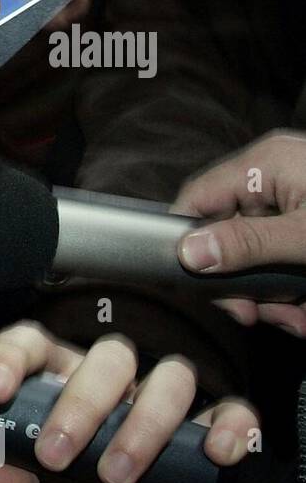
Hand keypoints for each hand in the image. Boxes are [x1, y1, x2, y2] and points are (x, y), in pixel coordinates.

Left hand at [0, 322, 258, 482]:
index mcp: (55, 379)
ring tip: (115, 476)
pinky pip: (232, 410)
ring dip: (144, 422)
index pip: (33, 344)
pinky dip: (228, 425)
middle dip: (81, 404)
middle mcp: (111, 380)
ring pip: (171, 376)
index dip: (11, 359)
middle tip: (55, 456)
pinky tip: (212, 451)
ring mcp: (162, 400)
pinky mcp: (207, 431)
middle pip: (107, 357)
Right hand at [173, 131, 305, 336]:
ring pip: (255, 251)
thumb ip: (248, 243)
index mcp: (264, 164)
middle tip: (253, 314)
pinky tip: (303, 309)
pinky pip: (281, 254)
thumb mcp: (305, 236)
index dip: (188, 243)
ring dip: (270, 293)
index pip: (196, 199)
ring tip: (294, 318)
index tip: (196, 285)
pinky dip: (290, 285)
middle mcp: (273, 176)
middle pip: (226, 232)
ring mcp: (294, 198)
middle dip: (239, 282)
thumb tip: (188, 252)